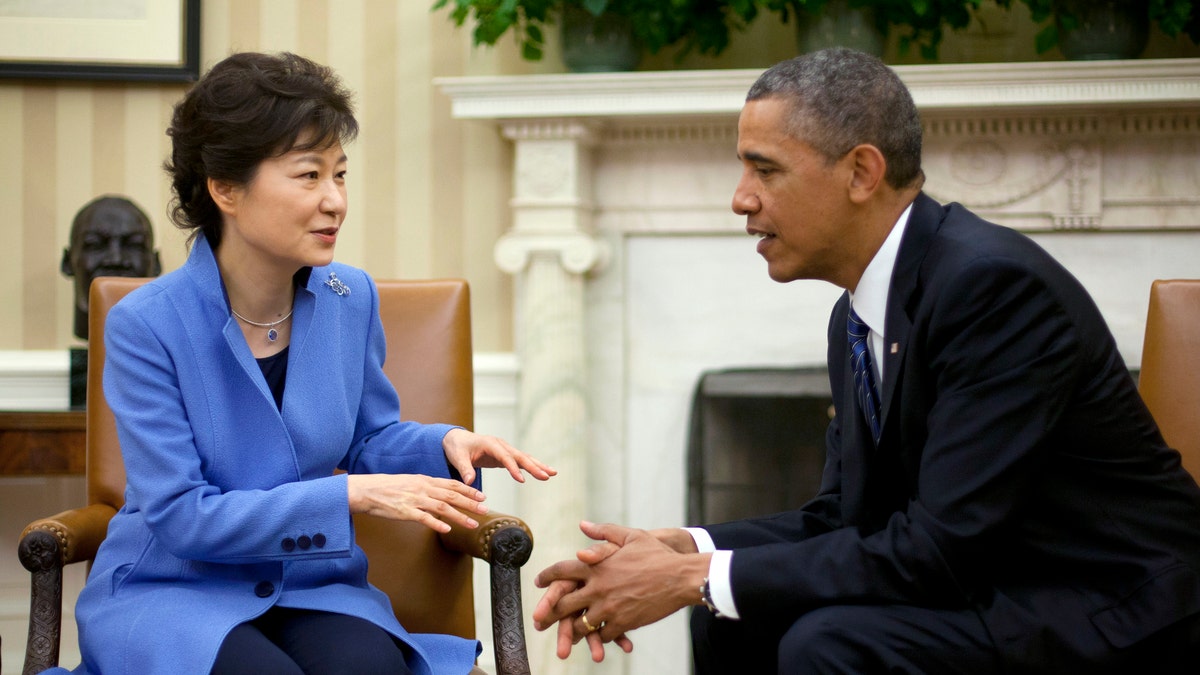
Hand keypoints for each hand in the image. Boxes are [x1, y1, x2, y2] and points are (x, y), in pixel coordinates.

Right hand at [347, 473, 485, 532]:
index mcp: (425, 481)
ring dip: (460, 516)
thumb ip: (427, 488)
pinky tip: (447, 530)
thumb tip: (442, 493)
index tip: (483, 496)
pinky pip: (424, 518)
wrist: (368, 490)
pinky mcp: (405, 512)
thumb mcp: (411, 483)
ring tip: (473, 524)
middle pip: (452, 496)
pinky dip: (437, 523)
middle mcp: (423, 489)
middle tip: (486, 509)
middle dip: (471, 503)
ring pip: (443, 507)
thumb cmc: (389, 488)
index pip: (452, 484)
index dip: (469, 490)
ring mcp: (415, 500)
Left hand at [442, 428, 556, 485]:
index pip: (505, 457)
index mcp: (490, 443)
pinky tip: (543, 473)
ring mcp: (505, 450)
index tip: (522, 480)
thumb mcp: (457, 458)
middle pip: (520, 456)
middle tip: (546, 476)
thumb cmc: (457, 448)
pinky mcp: (505, 456)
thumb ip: (465, 469)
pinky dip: (532, 467)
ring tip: (553, 473)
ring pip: (524, 458)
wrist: (457, 440)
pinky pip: (521, 462)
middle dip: (533, 466)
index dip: (513, 468)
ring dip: (538, 466)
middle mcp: (501, 445)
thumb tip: (470, 482)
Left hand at [533, 521, 709, 659]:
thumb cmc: (657, 554)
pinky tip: (599, 639)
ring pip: (580, 624)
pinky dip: (600, 638)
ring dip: (572, 630)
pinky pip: (603, 635)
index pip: (562, 571)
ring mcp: (608, 607)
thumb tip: (583, 525)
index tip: (538, 582)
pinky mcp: (622, 622)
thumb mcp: (631, 536)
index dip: (547, 576)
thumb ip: (604, 532)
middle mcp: (598, 587)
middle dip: (549, 612)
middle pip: (563, 603)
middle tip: (540, 619)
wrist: (680, 577)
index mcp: (596, 566)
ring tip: (567, 635)